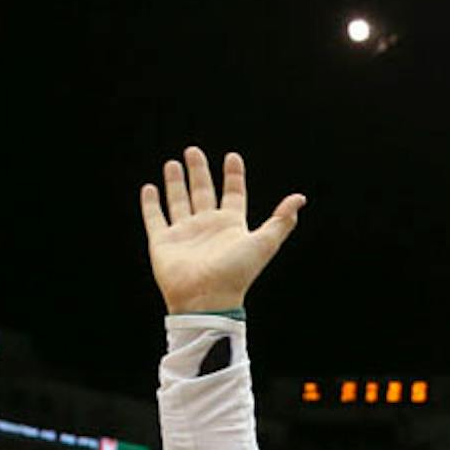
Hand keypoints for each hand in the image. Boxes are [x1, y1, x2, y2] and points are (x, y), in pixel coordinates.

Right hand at [139, 147, 305, 314]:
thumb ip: (281, 221)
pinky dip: (151, 203)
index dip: (234, 176)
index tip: (232, 157)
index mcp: (231, 225)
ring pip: (179, 200)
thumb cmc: (236, 273)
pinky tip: (149, 188)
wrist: (206, 299)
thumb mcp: (264, 243)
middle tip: (193, 151)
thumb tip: (300, 198)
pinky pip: (155, 218)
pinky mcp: (163, 242)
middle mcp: (208, 226)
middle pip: (203, 192)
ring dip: (176, 182)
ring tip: (173, 163)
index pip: (233, 194)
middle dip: (199, 171)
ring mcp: (185, 233)